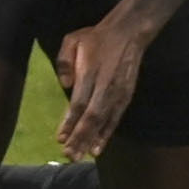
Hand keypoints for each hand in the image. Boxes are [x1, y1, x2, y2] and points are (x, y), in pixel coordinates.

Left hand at [53, 17, 152, 160]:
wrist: (128, 33)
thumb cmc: (96, 37)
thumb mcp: (72, 40)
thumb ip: (64, 62)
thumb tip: (65, 85)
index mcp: (89, 73)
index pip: (78, 104)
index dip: (69, 123)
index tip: (60, 139)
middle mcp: (104, 86)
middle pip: (91, 118)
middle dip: (80, 138)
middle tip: (69, 156)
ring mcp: (117, 93)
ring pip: (103, 122)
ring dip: (92, 141)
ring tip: (81, 156)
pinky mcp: (126, 96)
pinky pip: (115, 119)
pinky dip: (107, 134)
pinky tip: (99, 147)